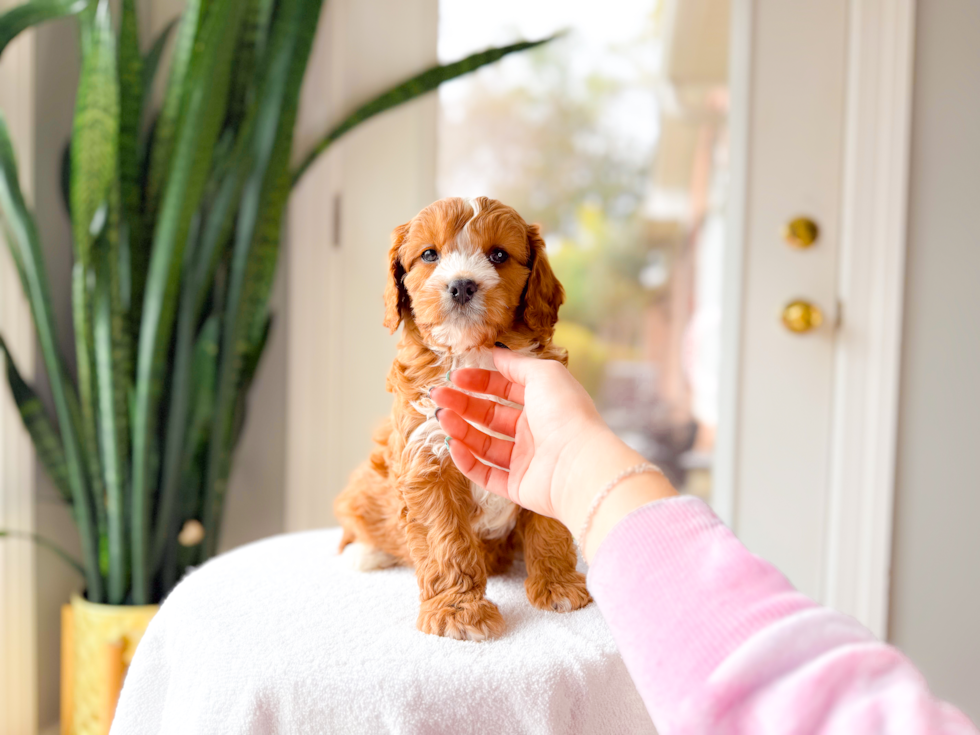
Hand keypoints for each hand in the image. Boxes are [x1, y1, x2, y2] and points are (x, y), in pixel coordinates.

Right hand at [430, 348, 671, 543]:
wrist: (579, 464)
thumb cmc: (566, 413)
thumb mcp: (544, 374)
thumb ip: (517, 364)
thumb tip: (496, 352)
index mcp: (543, 403)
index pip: (505, 389)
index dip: (480, 382)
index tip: (455, 376)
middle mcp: (535, 431)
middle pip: (491, 415)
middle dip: (463, 404)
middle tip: (438, 396)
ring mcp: (527, 460)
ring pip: (485, 444)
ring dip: (461, 429)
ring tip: (442, 417)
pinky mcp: (518, 487)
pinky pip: (487, 474)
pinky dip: (468, 461)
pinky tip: (453, 445)